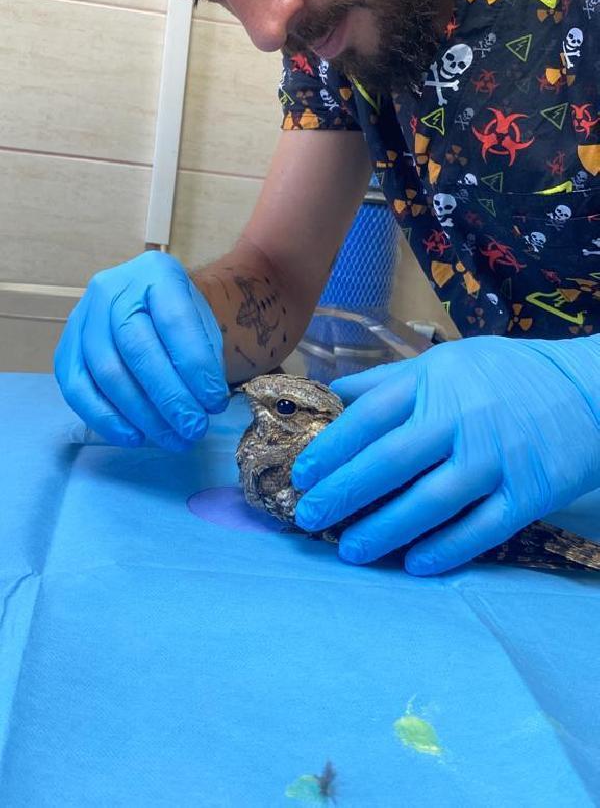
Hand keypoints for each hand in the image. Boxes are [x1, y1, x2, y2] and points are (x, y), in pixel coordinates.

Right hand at [55, 252, 228, 450]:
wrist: (150, 306)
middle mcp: (112, 288)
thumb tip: (205, 404)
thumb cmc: (181, 318)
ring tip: (172, 438)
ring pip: (107, 372)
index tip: (215, 402)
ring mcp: (83, 316)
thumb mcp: (203, 323)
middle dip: (169, 397)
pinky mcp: (66, 346)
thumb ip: (204, 357)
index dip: (196, 367)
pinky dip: (105, 418)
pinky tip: (134, 436)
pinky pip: (77, 388)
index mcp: (155, 272)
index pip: (174, 321)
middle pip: (137, 349)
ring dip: (142, 415)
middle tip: (194, 428)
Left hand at [291, 335, 599, 573]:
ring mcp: (495, 458)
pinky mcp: (526, 494)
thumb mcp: (445, 361)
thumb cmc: (503, 377)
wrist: (586, 392)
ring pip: (429, 502)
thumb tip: (332, 396)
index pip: (369, 416)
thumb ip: (389, 382)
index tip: (302, 475)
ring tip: (350, 550)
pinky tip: (412, 563)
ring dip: (383, 530)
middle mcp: (461, 418)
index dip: (330, 448)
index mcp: (434, 381)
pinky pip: (478, 530)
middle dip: (342, 494)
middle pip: (390, 462)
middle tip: (309, 518)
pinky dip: (443, 550)